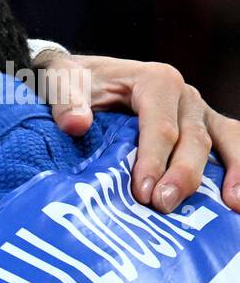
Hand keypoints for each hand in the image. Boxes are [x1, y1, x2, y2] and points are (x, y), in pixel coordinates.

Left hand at [33, 52, 239, 213]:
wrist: (81, 77)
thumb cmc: (73, 81)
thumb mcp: (61, 80)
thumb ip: (66, 101)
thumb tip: (76, 125)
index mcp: (155, 81)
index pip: (160, 126)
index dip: (153, 160)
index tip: (141, 192)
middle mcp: (183, 96)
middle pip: (192, 139)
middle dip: (182, 175)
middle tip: (163, 205)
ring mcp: (197, 113)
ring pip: (220, 142)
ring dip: (230, 174)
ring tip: (233, 205)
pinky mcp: (202, 128)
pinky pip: (229, 144)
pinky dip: (239, 167)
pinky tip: (237, 199)